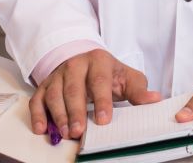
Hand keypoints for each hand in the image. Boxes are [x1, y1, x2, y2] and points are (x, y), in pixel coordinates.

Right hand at [29, 49, 161, 140]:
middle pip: (73, 89)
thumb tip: (154, 99)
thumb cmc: (108, 72)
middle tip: (79, 131)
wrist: (85, 58)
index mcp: (98, 61)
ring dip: (58, 115)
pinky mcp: (45, 85)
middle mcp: (75, 65)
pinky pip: (37, 99)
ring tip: (65, 133)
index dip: (101, 101)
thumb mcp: (126, 77)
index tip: (104, 120)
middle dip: (76, 111)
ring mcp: (58, 75)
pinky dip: (37, 114)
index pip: (99, 81)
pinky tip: (41, 129)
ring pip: (54, 94)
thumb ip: (139, 90)